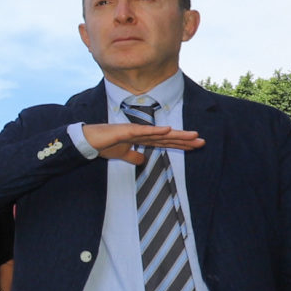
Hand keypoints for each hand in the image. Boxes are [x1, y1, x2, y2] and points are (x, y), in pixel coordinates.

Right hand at [81, 122, 203, 164]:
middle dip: (185, 140)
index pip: (166, 142)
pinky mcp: (126, 130)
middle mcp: (142, 133)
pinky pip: (144, 131)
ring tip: (193, 135)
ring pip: (160, 134)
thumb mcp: (121, 154)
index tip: (195, 146)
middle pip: (168, 137)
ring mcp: (135, 131)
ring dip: (177, 134)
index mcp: (142, 139)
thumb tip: (143, 160)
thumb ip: (133, 156)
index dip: (181, 144)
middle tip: (202, 142)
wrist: (88, 141)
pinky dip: (156, 131)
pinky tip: (168, 130)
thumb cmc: (103, 145)